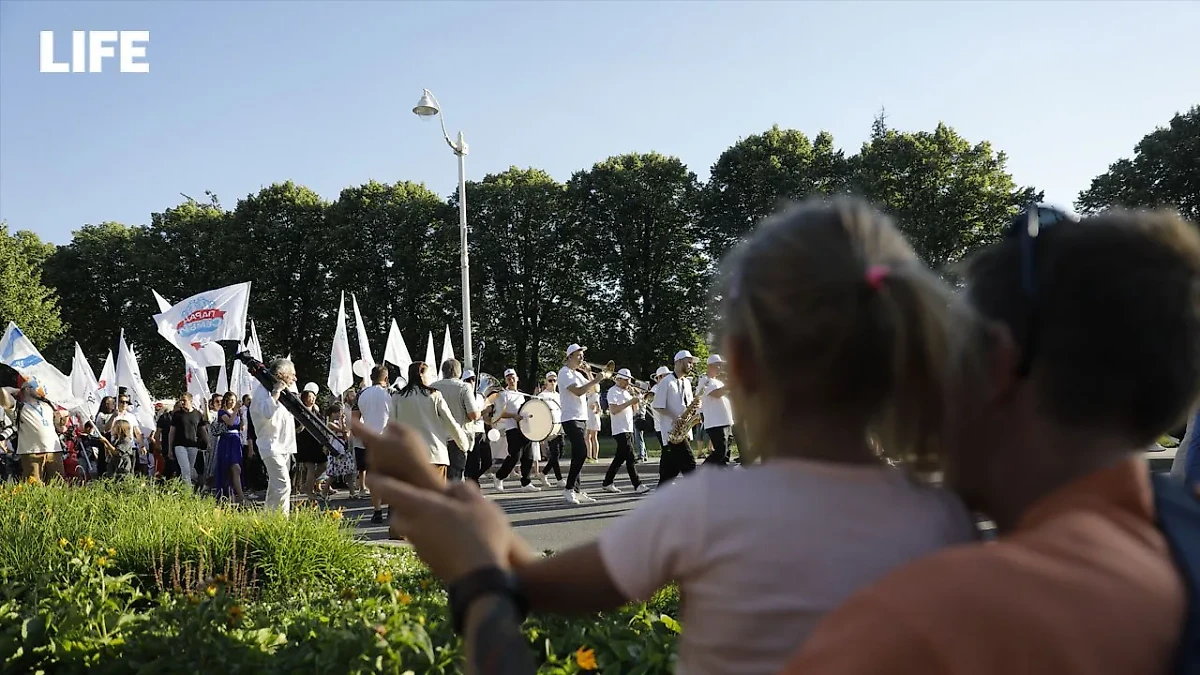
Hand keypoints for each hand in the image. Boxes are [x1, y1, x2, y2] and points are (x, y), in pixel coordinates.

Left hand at [355, 419, 536, 567]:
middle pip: (397, 516)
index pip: (393, 491)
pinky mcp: (430, 564)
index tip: (370, 478)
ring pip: (411, 532)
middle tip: (416, 502)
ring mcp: (421, 549)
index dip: (381, 483)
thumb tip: (452, 488)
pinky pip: (424, 546)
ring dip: (418, 525)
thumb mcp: (479, 504)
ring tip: (441, 521)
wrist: (480, 579)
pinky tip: (452, 540)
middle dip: (401, 509)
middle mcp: (416, 528)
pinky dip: (431, 540)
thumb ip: (463, 490)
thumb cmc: (481, 535)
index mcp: (424, 507)